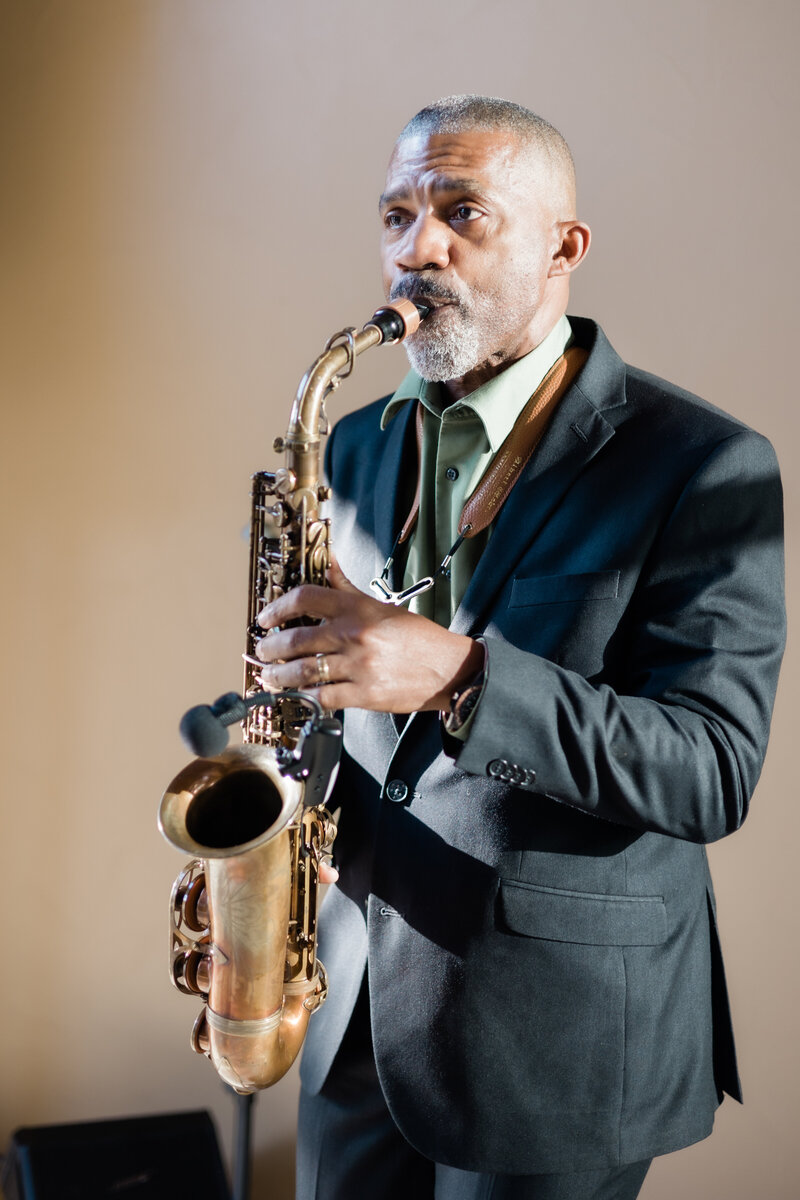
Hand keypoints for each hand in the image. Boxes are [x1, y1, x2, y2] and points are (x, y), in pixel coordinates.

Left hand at [255, 559, 482, 713]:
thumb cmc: (418, 637)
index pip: (306, 598)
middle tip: (263, 652)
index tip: (265, 618)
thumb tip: (329, 563)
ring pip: (303, 671)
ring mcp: (359, 666)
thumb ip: (349, 589)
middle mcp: (355, 635)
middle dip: (271, 648)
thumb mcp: (383, 606)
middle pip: (296, 639)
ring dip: (279, 676)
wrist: (449, 668)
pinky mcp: (365, 694)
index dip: (277, 607)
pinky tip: (298, 695)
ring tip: (270, 677)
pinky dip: (306, 697)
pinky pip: (323, 697)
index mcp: (358, 610)